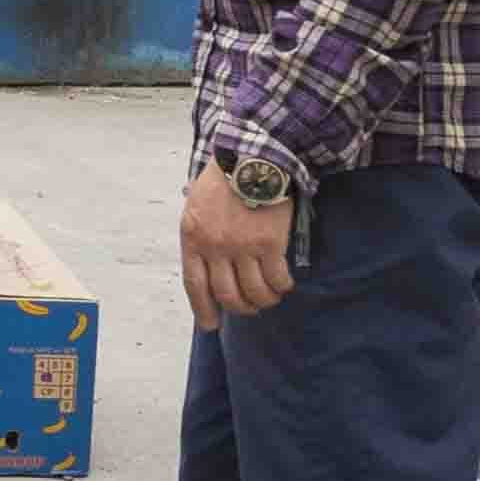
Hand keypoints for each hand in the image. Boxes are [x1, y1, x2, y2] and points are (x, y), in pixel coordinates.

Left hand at [180, 160, 299, 333]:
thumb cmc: (225, 178)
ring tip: (269, 298)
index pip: (195, 285)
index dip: (203, 309)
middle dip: (239, 308)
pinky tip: (284, 285)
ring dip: (262, 301)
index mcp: (194, 238)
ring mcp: (243, 247)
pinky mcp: (269, 243)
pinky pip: (276, 278)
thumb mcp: (197, 204)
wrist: (254, 155)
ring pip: (253, 291)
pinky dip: (281, 286)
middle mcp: (216, 247)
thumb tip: (203, 262)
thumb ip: (198, 233)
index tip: (211, 325)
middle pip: (227, 294)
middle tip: (248, 309)